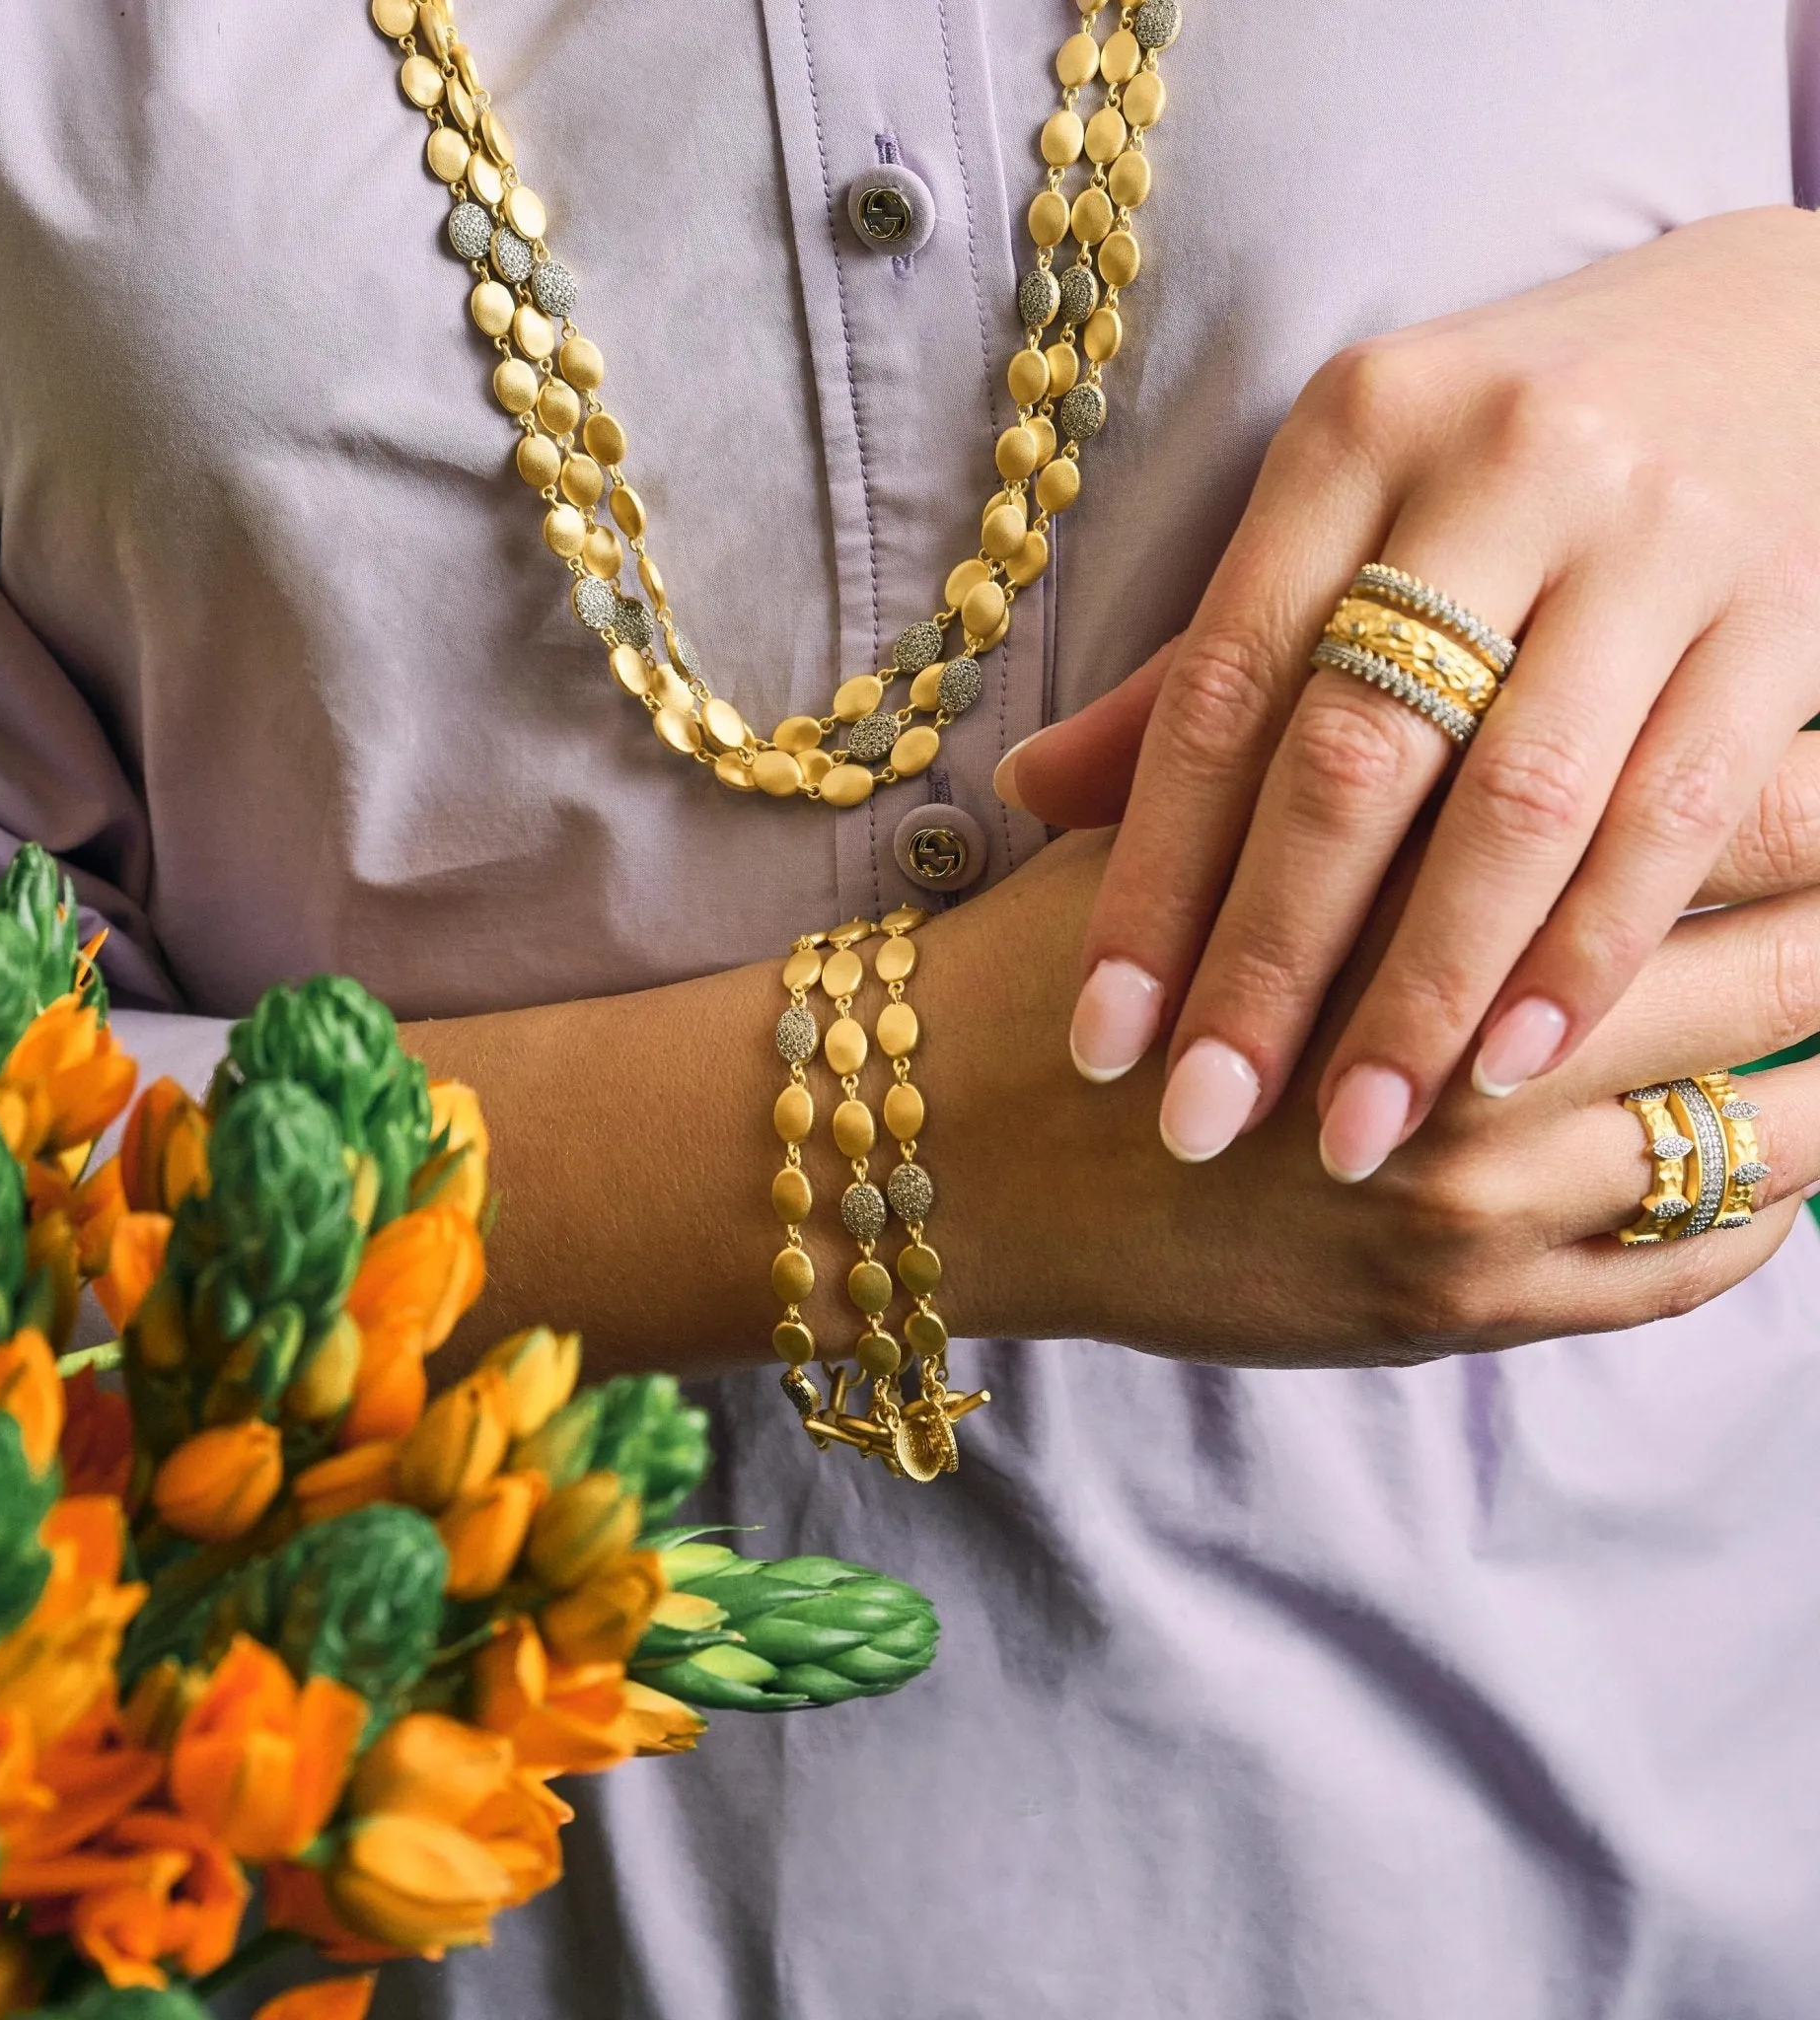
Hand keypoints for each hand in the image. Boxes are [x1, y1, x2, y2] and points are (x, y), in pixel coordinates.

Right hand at [925, 807, 1819, 1363]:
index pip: (1724, 801)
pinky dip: (1753, 1214)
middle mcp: (1482, 1034)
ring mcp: (1481, 1189)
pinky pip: (1685, 1270)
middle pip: (1792, 964)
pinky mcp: (1457, 1307)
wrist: (950, 1142)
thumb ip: (1360, 739)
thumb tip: (1546, 676)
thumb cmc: (1065, 958)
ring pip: (1771, 1135)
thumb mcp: (1196, 811)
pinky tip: (1763, 1166)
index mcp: (1439, 873)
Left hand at [998, 207, 1819, 1184]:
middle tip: (1205, 1125)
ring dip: (1425, 993)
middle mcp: (1499, 464)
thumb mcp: (1341, 511)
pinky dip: (1589, 948)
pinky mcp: (1782, 606)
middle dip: (1270, 963)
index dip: (1152, 882)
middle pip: (1354, 757)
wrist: (1779, 330)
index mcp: (1353, 434)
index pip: (1221, 692)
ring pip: (1518, 803)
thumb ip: (1205, 663)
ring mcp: (1655, 533)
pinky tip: (1515, 1062)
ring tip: (1355, 1137)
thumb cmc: (1503, 459)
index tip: (1103, 1045)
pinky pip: (1678, 810)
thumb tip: (1028, 793)